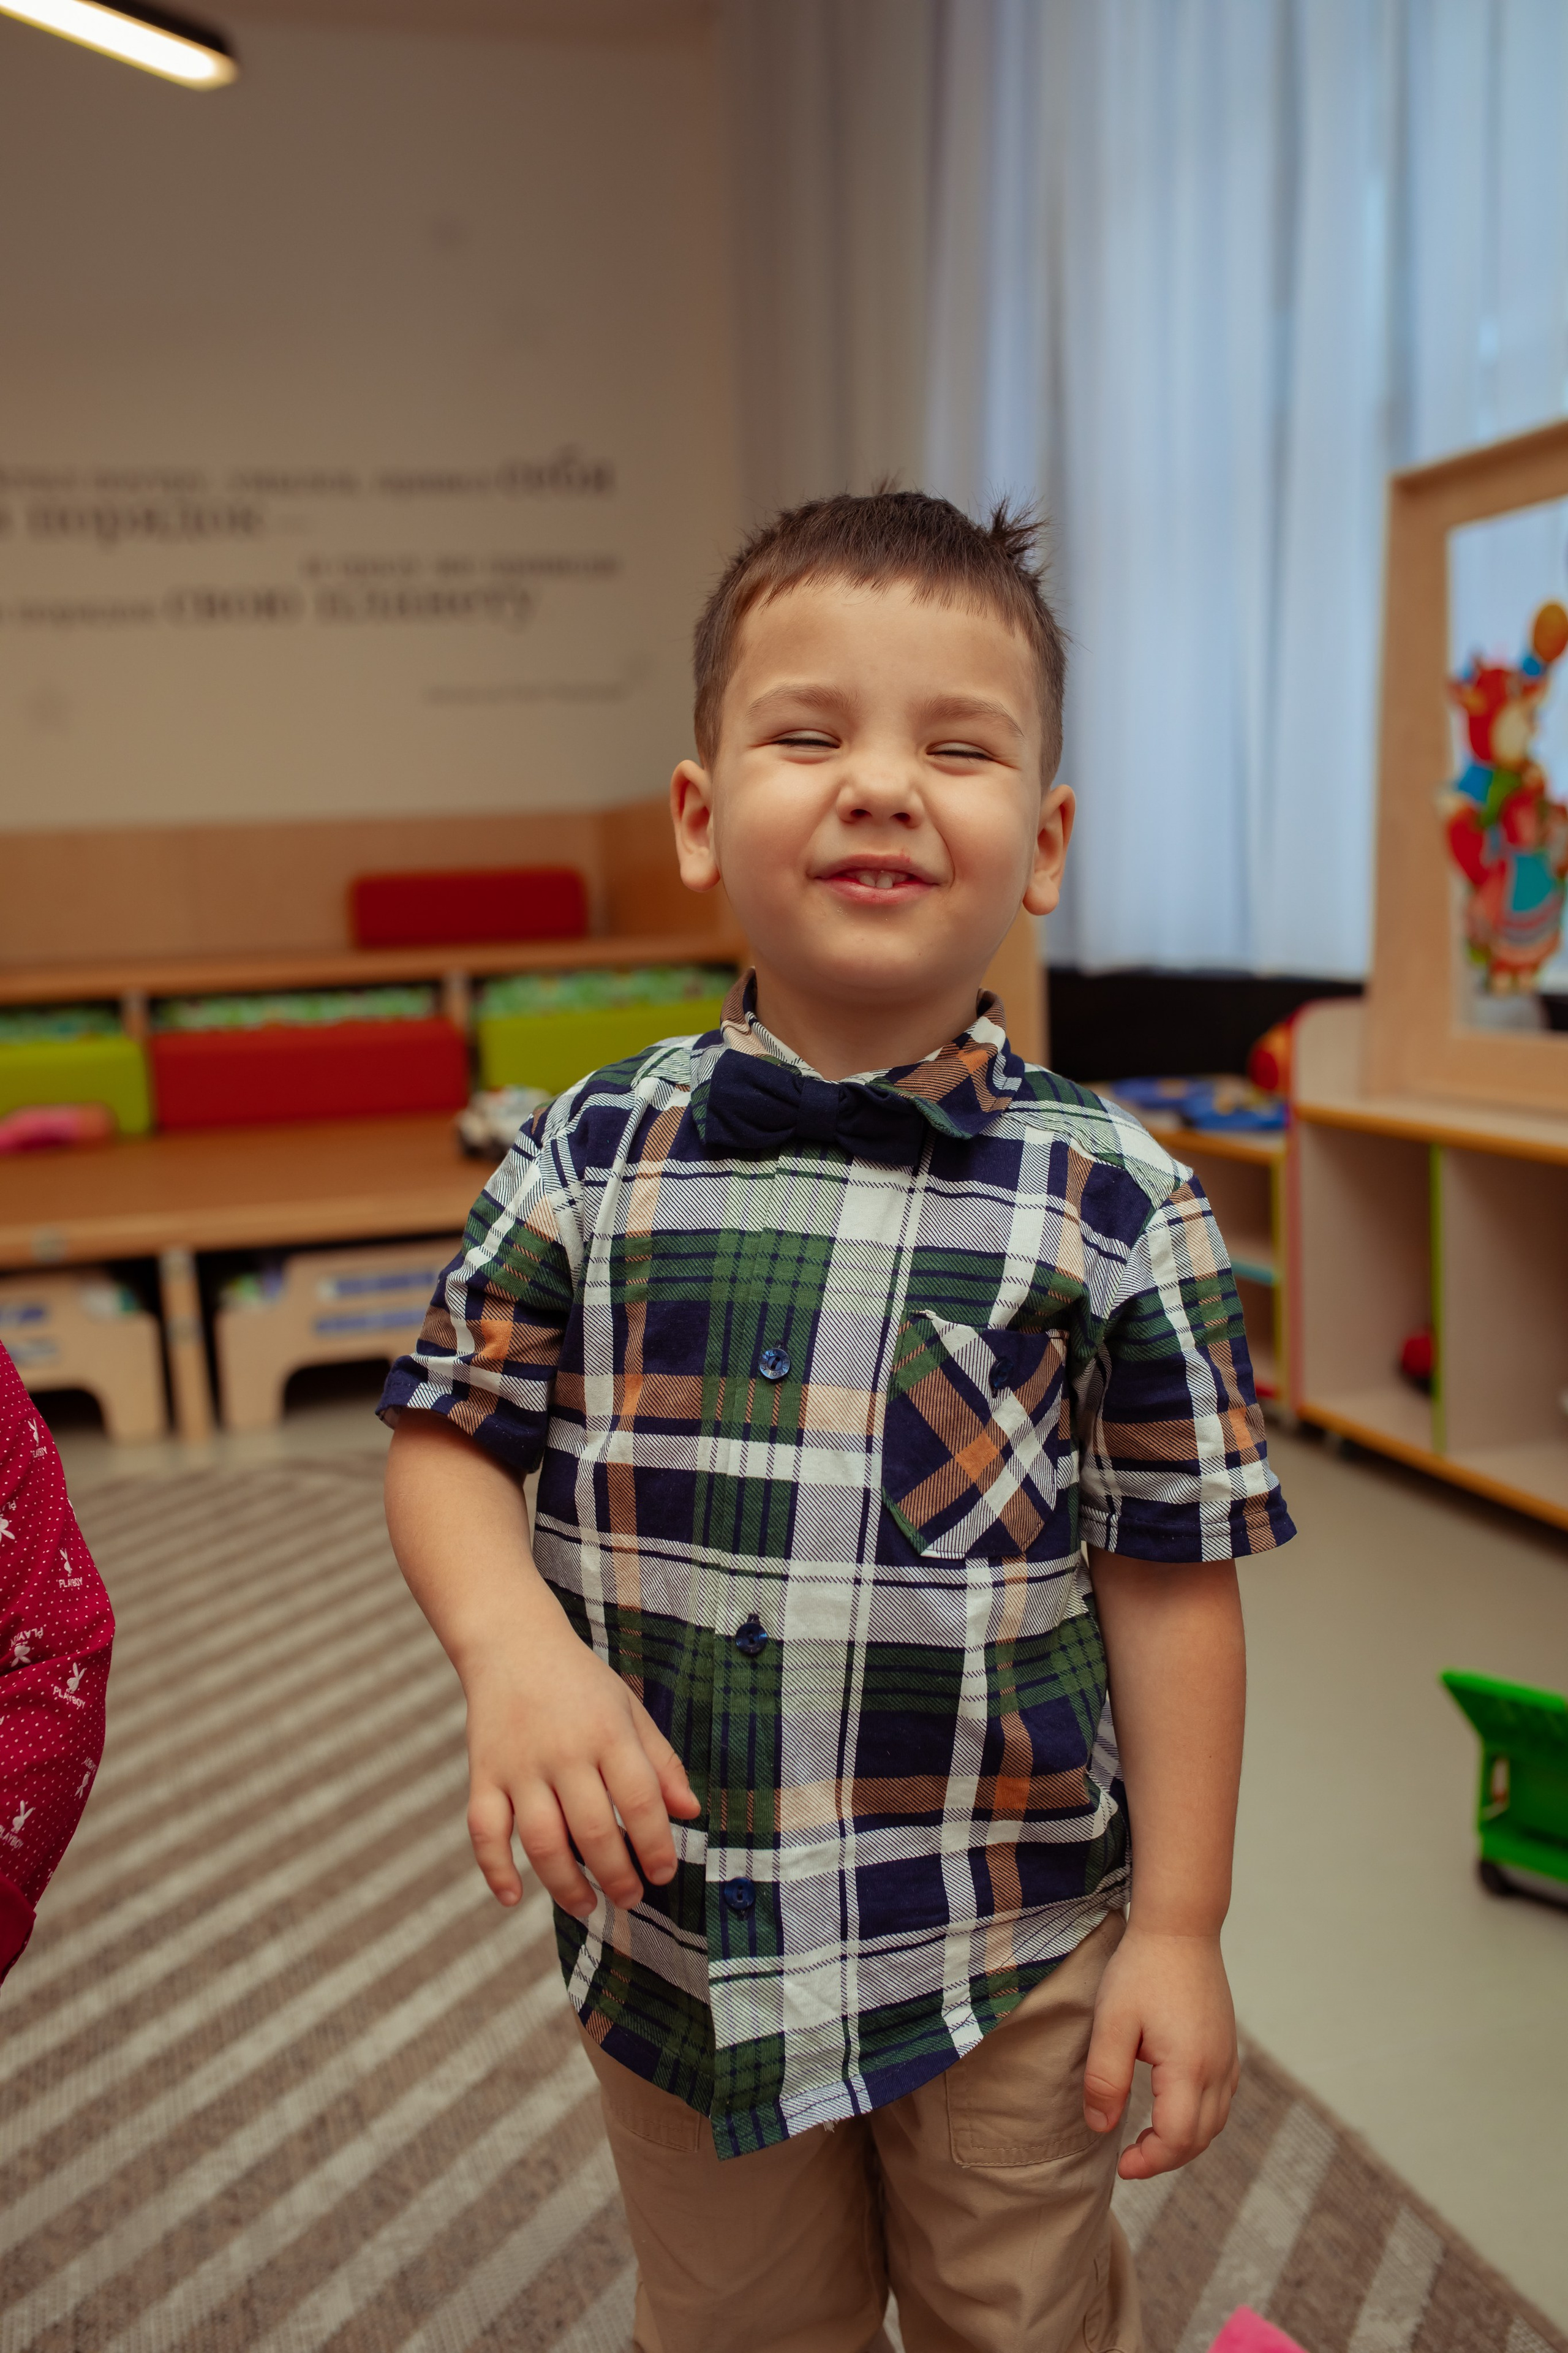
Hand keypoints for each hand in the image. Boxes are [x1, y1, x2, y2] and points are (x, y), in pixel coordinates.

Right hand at [462, 1612, 700, 1919]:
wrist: (512, 1643)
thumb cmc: (581, 1683)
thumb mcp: (629, 1709)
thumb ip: (661, 1761)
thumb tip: (691, 1812)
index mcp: (609, 1733)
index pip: (641, 1801)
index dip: (656, 1847)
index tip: (663, 1875)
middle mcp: (565, 1751)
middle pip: (594, 1831)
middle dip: (617, 1877)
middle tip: (629, 1899)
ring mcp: (520, 1765)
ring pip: (541, 1841)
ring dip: (566, 1886)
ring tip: (586, 1907)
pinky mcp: (483, 1773)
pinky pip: (483, 1830)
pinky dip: (495, 1869)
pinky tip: (513, 1897)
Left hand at [1082, 1924, 1239, 2178]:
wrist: (1180, 1925)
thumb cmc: (1142, 1970)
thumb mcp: (1111, 2022)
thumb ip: (1105, 2079)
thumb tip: (1102, 2127)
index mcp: (1189, 2067)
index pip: (1177, 2138)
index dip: (1149, 2161)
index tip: (1122, 2164)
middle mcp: (1218, 2068)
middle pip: (1199, 2137)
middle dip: (1166, 2158)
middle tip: (1130, 2158)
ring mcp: (1228, 2056)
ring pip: (1215, 2121)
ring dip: (1184, 2140)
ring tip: (1148, 2139)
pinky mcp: (1228, 2044)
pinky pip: (1221, 2099)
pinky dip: (1200, 2118)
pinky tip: (1174, 2108)